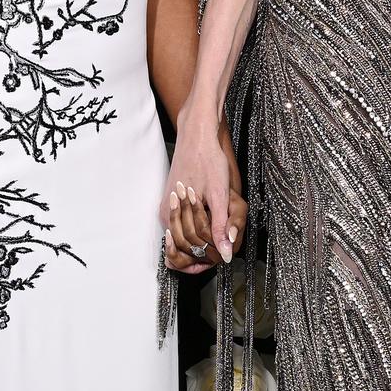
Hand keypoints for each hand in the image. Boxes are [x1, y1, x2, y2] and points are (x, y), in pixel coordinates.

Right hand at [160, 114, 240, 272]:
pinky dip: (196, 227)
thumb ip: (220, 226)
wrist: (197, 135)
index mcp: (172, 215)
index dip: (208, 256)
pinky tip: (210, 223)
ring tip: (219, 235)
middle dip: (205, 249)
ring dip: (201, 239)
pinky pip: (182, 224)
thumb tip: (225, 252)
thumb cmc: (207, 159)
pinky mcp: (171, 201)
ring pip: (184, 236)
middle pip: (184, 246)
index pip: (188, 251)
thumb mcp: (219, 195)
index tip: (224, 255)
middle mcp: (165, 214)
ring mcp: (167, 207)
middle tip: (225, 245)